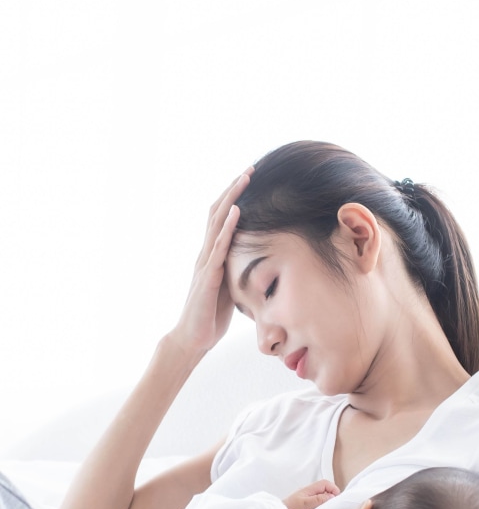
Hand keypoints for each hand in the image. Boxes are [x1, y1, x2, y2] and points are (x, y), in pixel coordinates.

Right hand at [170, 170, 251, 357]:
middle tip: (250, 169)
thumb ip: (237, 271)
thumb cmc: (211, 316)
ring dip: (231, 199)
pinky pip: (219, 248)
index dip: (234, 198)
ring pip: (217, 223)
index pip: (221, 219)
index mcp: (211, 256)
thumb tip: (256, 262)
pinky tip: (236, 212)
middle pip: (218, 213)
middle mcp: (205, 254)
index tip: (249, 180)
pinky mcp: (208, 277)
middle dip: (233, 189)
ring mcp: (205, 263)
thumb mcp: (230, 288)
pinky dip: (228, 228)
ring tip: (244, 179)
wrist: (192, 339)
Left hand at [283, 480, 340, 508]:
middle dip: (331, 495)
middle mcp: (308, 492)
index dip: (333, 488)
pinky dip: (321, 505)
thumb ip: (319, 499)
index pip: (325, 483)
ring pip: (321, 496)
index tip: (337, 498)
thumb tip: (331, 496)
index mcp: (309, 489)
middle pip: (324, 489)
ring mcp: (306, 498)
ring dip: (326, 501)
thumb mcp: (306, 504)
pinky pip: (317, 502)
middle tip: (334, 504)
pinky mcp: (305, 505)